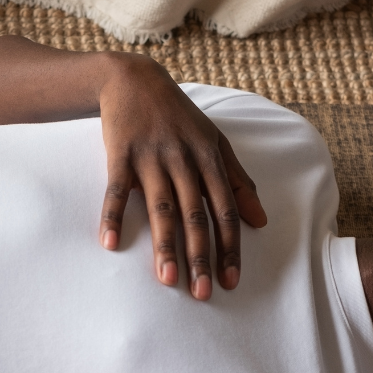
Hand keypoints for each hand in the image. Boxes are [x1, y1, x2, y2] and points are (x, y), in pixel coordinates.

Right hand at [97, 56, 267, 299]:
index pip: (224, 210)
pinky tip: (111, 244)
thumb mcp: (216, 142)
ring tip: (168, 280)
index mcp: (209, 159)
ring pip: (161, 208)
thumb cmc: (179, 116)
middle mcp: (183, 160)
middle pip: (196, 216)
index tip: (231, 279)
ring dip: (165, 246)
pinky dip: (113, 216)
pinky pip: (116, 191)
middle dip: (201, 256)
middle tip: (202, 293)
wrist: (133, 79)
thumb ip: (239, 181)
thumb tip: (261, 220)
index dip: (229, 246)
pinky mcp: (120, 155)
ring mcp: (151, 157)